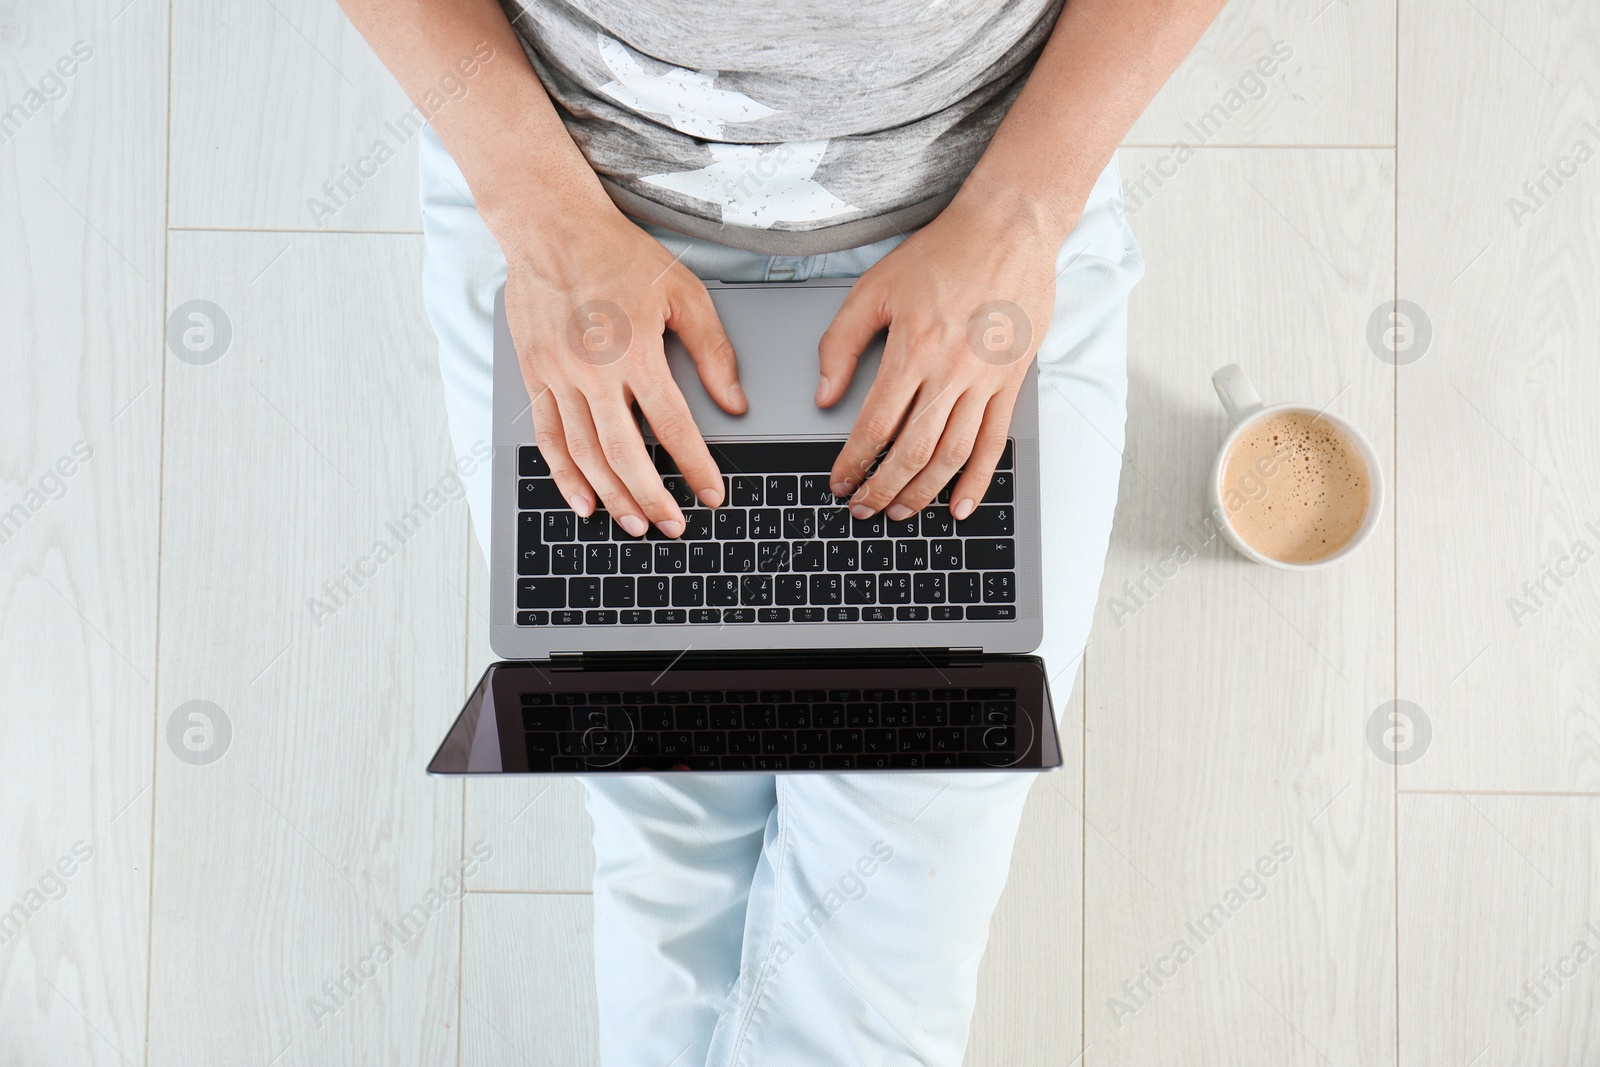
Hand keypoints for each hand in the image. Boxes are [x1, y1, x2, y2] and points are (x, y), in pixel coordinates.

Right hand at [496, 205, 745, 537]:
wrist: (550, 225)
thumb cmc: (618, 253)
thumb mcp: (684, 292)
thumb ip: (713, 351)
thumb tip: (734, 403)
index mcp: (636, 352)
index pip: (673, 427)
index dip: (696, 467)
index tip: (713, 494)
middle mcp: (593, 371)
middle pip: (626, 454)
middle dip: (652, 498)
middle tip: (674, 525)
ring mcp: (558, 376)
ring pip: (586, 454)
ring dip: (612, 496)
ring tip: (635, 524)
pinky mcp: (534, 374)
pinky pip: (548, 437)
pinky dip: (564, 476)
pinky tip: (583, 501)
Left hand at [818, 192, 1064, 520]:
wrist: (1008, 227)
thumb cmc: (941, 253)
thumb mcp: (873, 289)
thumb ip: (840, 344)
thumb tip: (824, 396)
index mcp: (912, 350)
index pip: (875, 425)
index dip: (853, 462)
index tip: (840, 482)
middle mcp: (951, 371)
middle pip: (912, 451)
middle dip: (882, 489)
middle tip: (863, 508)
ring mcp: (986, 380)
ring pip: (951, 455)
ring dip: (923, 492)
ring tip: (900, 511)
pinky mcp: (1012, 381)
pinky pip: (994, 443)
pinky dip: (978, 481)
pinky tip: (960, 506)